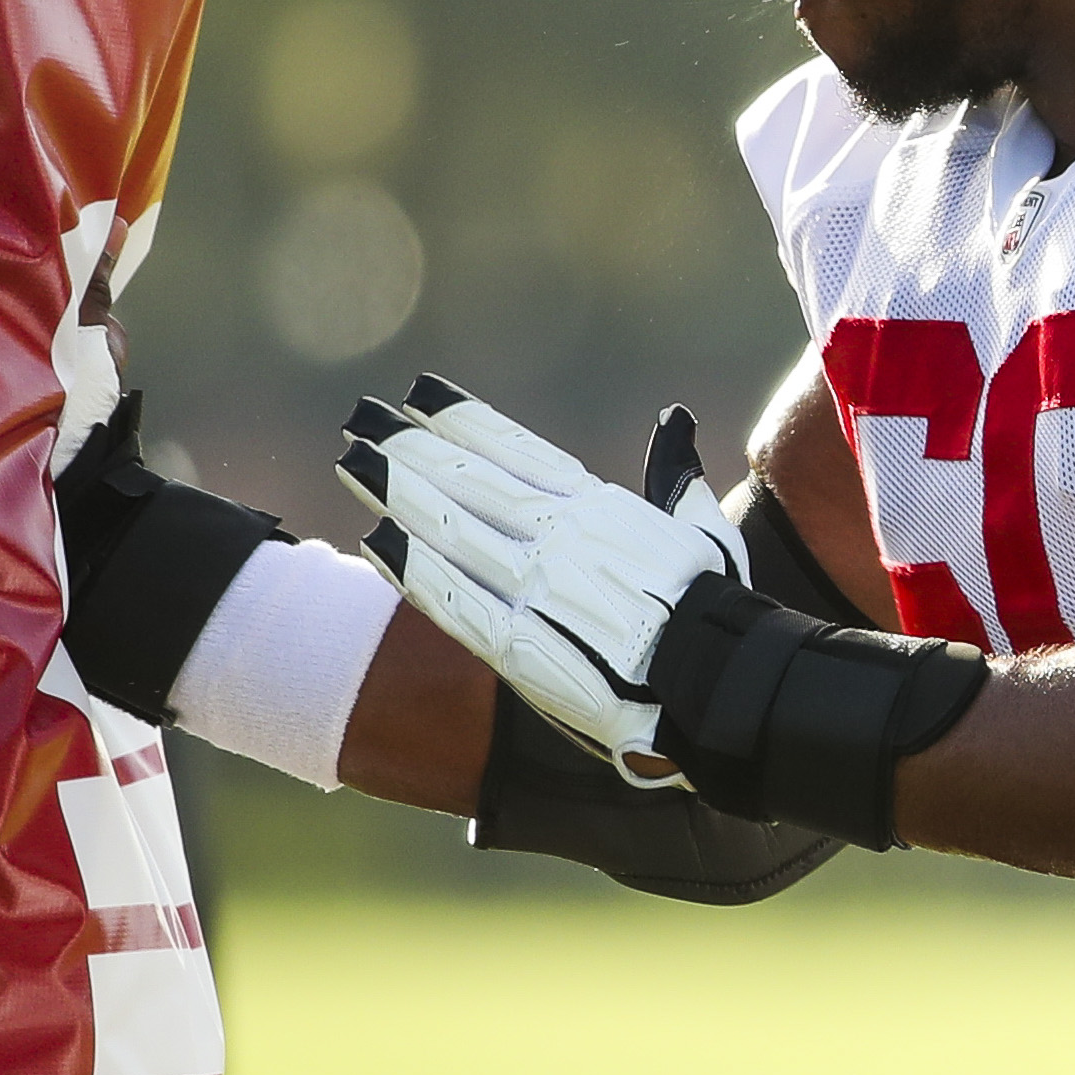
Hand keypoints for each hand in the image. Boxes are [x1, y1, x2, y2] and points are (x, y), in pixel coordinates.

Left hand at [338, 377, 745, 781]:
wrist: (722, 682)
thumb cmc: (719, 609)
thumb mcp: (703, 531)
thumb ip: (676, 477)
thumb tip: (675, 422)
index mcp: (603, 509)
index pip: (519, 451)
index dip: (465, 419)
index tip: (419, 392)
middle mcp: (563, 539)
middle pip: (472, 481)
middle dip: (412, 447)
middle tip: (362, 417)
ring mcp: (538, 590)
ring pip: (454, 531)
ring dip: (398, 494)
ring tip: (351, 463)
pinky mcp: (522, 646)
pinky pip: (455, 601)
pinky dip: (413, 570)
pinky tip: (377, 541)